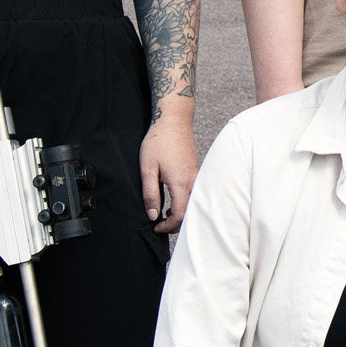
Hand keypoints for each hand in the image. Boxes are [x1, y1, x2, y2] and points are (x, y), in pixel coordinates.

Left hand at [141, 97, 197, 234]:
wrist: (174, 120)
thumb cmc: (159, 141)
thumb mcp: (147, 168)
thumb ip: (150, 194)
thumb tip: (152, 215)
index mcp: (181, 182)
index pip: (179, 215)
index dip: (167, 226)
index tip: (155, 226)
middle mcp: (193, 181)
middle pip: (190, 213)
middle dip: (175, 223)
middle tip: (159, 223)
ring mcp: (197, 176)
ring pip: (194, 204)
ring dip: (181, 213)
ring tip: (164, 212)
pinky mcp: (197, 172)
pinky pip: (195, 194)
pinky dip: (185, 203)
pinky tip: (172, 200)